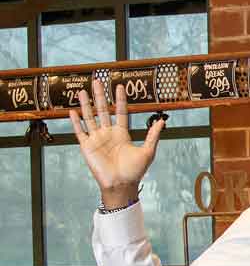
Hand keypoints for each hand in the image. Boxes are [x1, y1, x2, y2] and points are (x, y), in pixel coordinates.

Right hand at [71, 79, 165, 208]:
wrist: (121, 185)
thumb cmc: (135, 171)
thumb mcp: (148, 151)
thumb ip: (152, 135)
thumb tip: (161, 121)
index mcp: (122, 134)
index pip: (121, 112)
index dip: (120, 100)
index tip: (119, 86)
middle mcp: (108, 134)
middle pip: (103, 110)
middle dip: (101, 96)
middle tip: (98, 81)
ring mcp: (96, 139)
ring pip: (90, 117)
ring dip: (86, 104)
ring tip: (82, 91)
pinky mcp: (87, 146)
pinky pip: (80, 131)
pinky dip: (76, 121)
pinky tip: (72, 111)